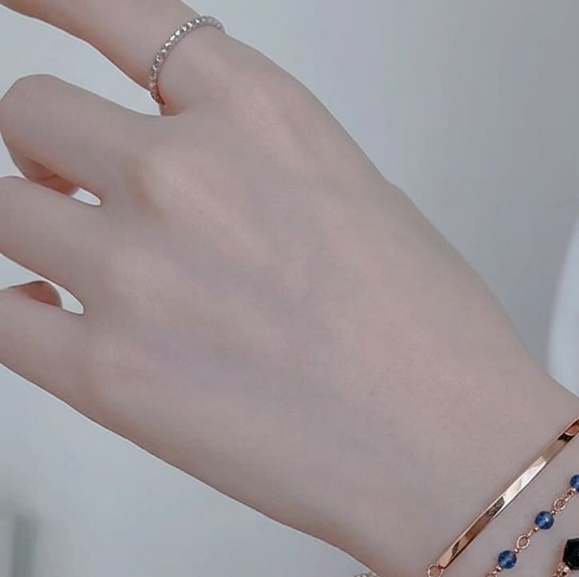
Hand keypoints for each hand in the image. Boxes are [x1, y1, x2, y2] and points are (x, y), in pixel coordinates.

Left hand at [0, 0, 568, 576]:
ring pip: (3, 210)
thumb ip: (266, 172)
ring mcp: (137, 271)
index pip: (119, 13)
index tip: (23, 4)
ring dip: (39, 236)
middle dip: (54, 156)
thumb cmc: (441, 349)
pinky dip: (19, 317)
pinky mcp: (110, 374)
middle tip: (85, 198)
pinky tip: (58, 326)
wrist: (456, 453)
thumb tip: (205, 188)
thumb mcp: (367, 206)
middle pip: (33, 115)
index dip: (55, 1)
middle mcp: (185, 174)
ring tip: (93, 281)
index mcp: (263, 118)